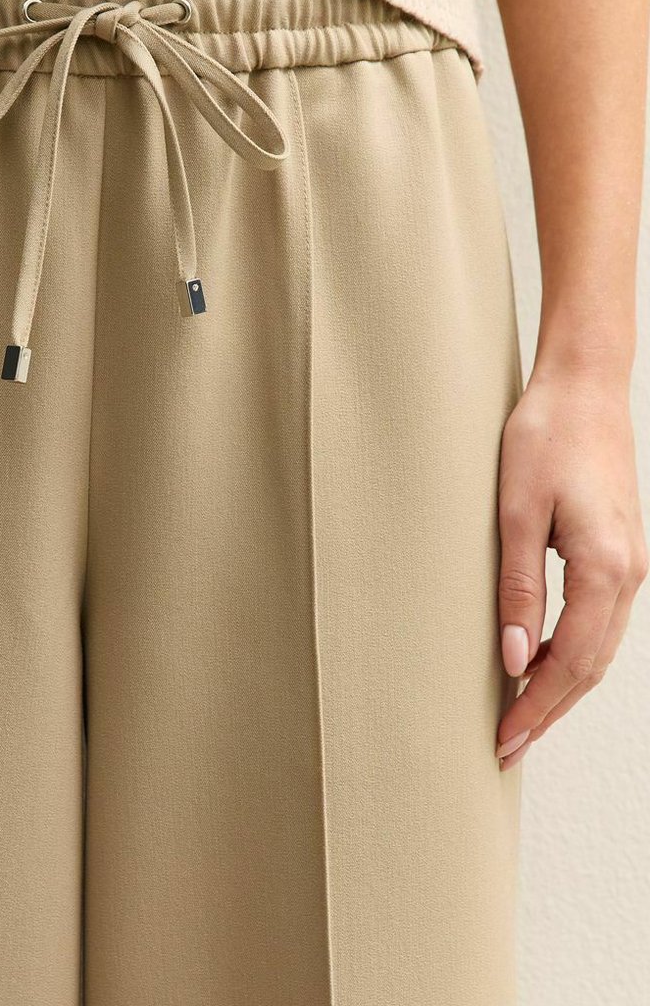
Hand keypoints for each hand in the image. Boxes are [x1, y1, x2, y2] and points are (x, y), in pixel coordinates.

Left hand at [494, 364, 647, 769]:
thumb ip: (518, 588)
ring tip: (521, 717)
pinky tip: (541, 661)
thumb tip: (514, 659)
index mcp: (605, 568)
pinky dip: (571, 653)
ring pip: (598, 649)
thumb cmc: (545, 437)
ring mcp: (631, 564)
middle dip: (547, 711)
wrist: (584, 386)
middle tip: (506, 748)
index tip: (503, 741)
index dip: (535, 707)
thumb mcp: (517, 512)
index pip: (570, 662)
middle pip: (590, 667)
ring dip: (560, 688)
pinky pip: (599, 622)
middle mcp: (628, 574)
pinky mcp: (620, 552)